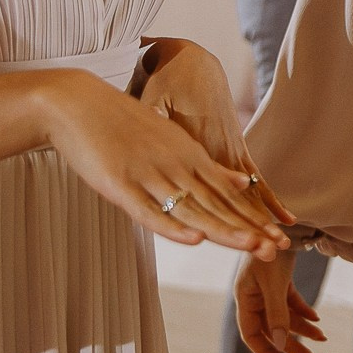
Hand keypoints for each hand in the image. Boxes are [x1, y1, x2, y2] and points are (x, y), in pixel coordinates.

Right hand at [39, 70, 290, 258]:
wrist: (76, 101)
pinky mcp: (120, 183)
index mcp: (187, 154)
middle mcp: (174, 164)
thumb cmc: (119, 123)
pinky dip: (172, 226)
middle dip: (245, 228)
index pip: (225, 193)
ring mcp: (148, 174)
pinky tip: (193, 239)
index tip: (275, 238)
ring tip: (250, 247)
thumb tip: (243, 181)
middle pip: (215, 203)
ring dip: (221, 229)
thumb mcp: (170, 138)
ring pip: (190, 208)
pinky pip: (150, 210)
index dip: (250, 217)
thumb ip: (206, 164)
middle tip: (274, 251)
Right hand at [235, 252, 324, 352]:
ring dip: (303, 328)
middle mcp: (253, 297)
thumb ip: (277, 314)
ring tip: (322, 337)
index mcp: (244, 299)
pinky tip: (317, 318)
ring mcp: (266, 288)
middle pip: (272, 330)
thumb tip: (280, 346)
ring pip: (284, 317)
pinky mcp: (278, 280)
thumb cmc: (270, 248)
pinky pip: (290, 302)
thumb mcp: (273, 283)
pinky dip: (303, 311)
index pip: (252, 337)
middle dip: (292, 346)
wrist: (280, 218)